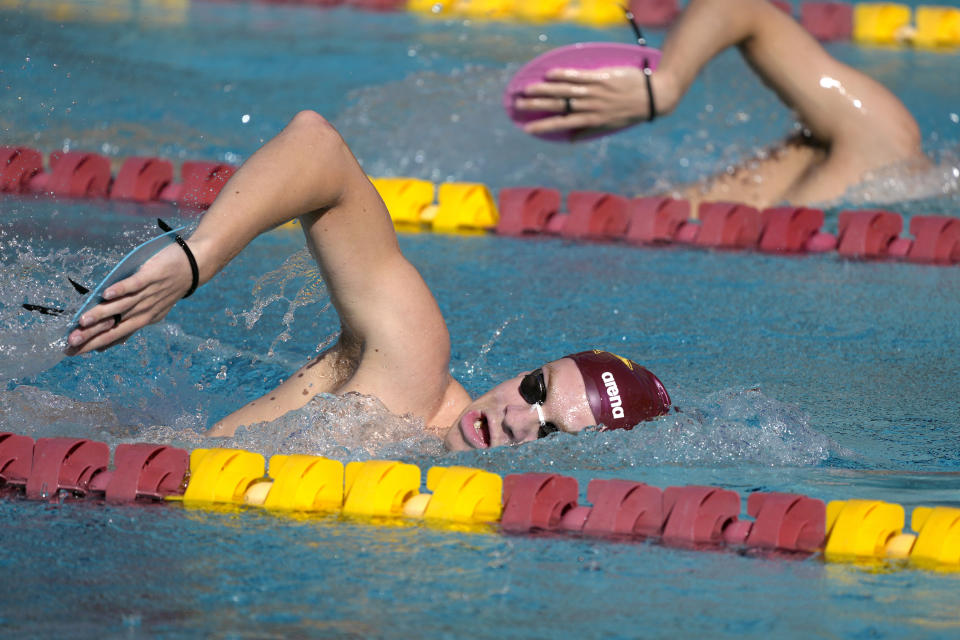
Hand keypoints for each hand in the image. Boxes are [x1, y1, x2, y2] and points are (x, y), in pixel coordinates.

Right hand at [65, 242, 194, 354]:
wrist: (192, 269)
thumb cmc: (167, 288)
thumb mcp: (152, 310)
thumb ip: (132, 323)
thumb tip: (111, 340)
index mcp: (142, 320)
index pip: (114, 336)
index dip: (94, 344)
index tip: (71, 351)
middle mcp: (143, 311)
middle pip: (115, 326)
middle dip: (92, 335)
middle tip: (71, 342)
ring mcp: (147, 295)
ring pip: (121, 307)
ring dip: (101, 314)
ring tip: (82, 321)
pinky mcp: (150, 277)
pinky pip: (134, 285)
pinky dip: (120, 290)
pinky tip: (106, 294)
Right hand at [514, 66, 672, 137]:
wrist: (652, 96)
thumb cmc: (630, 112)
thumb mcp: (610, 127)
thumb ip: (589, 131)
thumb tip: (571, 140)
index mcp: (590, 120)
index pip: (561, 123)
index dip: (543, 126)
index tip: (526, 128)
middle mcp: (589, 106)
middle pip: (557, 106)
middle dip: (536, 105)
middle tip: (518, 104)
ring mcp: (594, 91)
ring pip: (564, 91)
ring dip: (544, 90)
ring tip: (527, 89)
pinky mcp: (601, 77)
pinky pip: (578, 76)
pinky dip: (563, 75)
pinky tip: (549, 74)